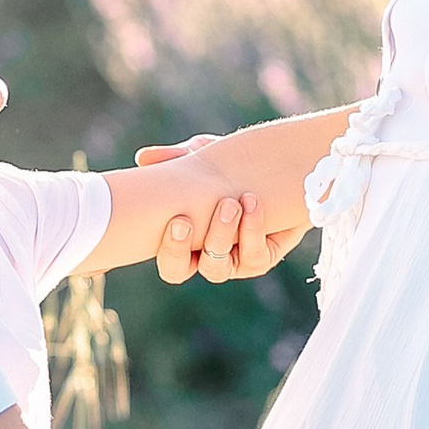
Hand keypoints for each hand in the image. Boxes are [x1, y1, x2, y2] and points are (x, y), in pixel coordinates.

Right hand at [140, 142, 310, 286]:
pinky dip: (252, 229)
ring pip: (215, 268)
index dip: (166, 247)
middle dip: (177, 249)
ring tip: (231, 203)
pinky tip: (253, 202)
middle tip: (183, 220)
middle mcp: (203, 257)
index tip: (176, 219)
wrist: (284, 172)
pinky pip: (252, 256)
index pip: (165, 258)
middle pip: (176, 271)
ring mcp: (232, 263)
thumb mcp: (207, 157)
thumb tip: (143, 158)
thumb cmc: (236, 168)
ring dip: (219, 236)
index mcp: (182, 239)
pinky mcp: (261, 259)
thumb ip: (179, 157)